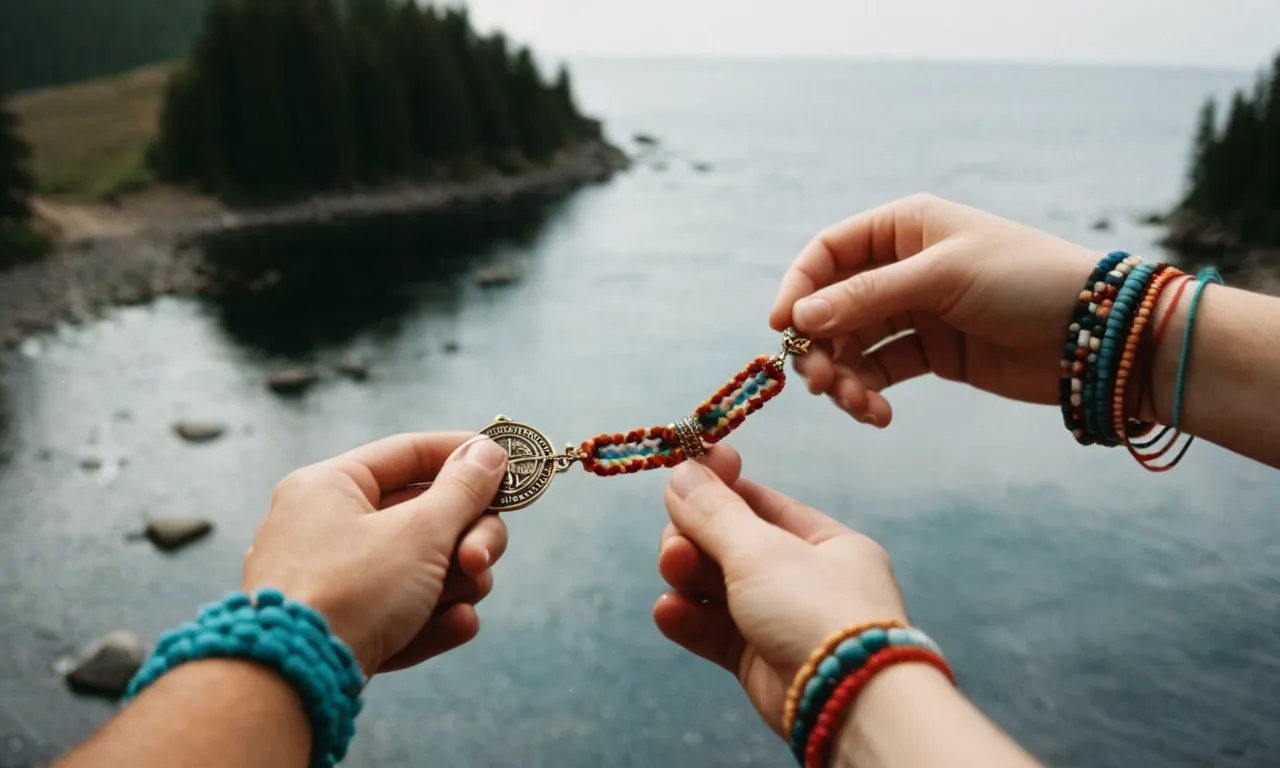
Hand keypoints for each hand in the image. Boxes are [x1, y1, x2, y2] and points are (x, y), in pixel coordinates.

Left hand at [242, 432, 509, 675]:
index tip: (507, 466)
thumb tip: (487, 451)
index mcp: (329, 487)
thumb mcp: (419, 532)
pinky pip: (400, 610)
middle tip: (482, 556)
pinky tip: (458, 625)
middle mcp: (325, 527)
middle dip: (466, 537)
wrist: (290, 682)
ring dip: (455, 581)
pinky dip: (433, 616)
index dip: (462, 456)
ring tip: (464, 600)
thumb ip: (462, 490)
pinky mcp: (342, 629)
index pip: (408, 453)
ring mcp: (332, 581)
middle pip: (422, 515)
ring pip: (418, 566)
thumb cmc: (350, 591)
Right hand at [652, 446, 909, 735]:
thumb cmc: (817, 611)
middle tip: (675, 547)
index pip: (759, 503)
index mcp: (825, 542)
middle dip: (694, 540)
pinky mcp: (758, 662)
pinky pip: (714, 630)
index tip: (684, 474)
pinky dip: (689, 619)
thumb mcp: (762, 550)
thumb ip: (715, 512)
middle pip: (730, 545)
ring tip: (674, 575)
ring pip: (717, 588)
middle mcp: (804, 580)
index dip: (719, 488)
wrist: (847, 702)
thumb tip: (682, 470)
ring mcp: (780, 622)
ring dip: (687, 577)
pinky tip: (669, 611)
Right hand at [769, 194, 1098, 426]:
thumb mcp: (942, 278)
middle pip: (832, 306)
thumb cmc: (1026, 281)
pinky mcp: (932, 354)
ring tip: (860, 406)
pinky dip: (870, 394)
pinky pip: (880, 372)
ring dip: (844, 378)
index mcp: (905, 228)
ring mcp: (916, 311)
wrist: (1098, 335)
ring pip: (853, 344)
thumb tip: (798, 317)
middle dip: (821, 346)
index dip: (799, 287)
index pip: (828, 252)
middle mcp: (903, 267)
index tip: (783, 329)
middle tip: (822, 383)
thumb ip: (866, 296)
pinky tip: (879, 415)